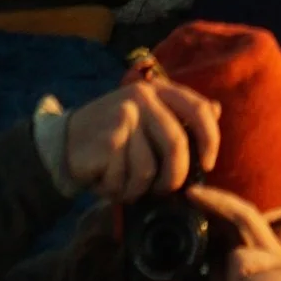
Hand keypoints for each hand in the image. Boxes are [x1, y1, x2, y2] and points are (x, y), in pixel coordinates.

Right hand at [62, 75, 219, 204]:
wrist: (63, 143)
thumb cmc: (113, 137)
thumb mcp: (148, 119)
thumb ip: (179, 116)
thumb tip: (217, 109)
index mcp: (159, 90)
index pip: (199, 109)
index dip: (210, 139)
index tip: (208, 163)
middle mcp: (143, 96)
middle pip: (176, 145)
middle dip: (174, 177)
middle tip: (164, 190)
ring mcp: (125, 115)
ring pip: (149, 168)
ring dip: (138, 188)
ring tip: (125, 184)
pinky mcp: (108, 138)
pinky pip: (126, 177)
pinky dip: (119, 189)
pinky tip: (107, 181)